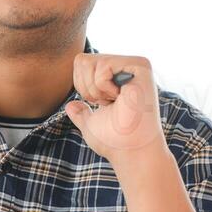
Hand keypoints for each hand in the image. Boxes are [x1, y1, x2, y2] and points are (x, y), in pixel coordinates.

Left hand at [64, 53, 165, 167]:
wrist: (131, 151)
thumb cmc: (115, 141)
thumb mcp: (91, 125)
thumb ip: (82, 114)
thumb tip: (71, 106)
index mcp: (116, 79)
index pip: (82, 65)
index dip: (82, 87)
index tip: (101, 104)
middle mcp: (126, 68)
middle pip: (82, 60)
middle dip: (86, 88)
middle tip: (106, 103)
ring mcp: (134, 65)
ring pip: (90, 61)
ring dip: (95, 89)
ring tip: (114, 101)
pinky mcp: (141, 66)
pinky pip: (103, 65)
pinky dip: (104, 86)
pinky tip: (121, 98)